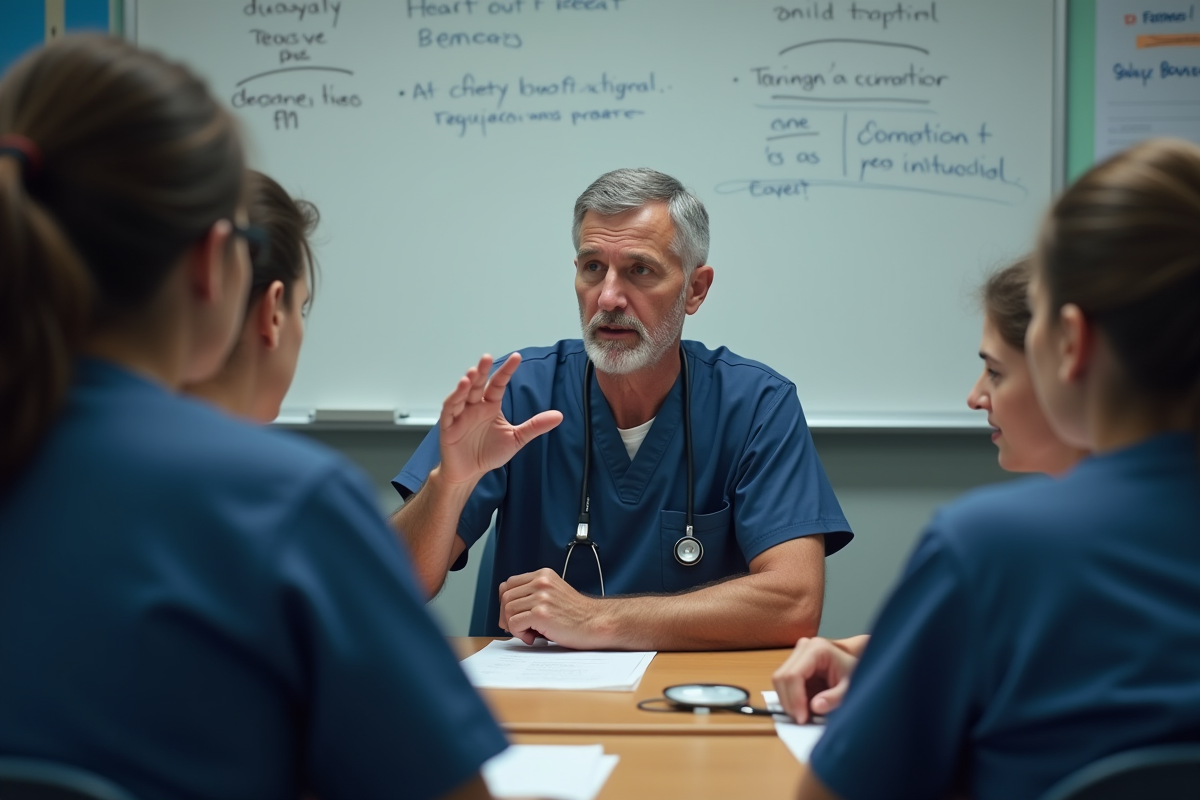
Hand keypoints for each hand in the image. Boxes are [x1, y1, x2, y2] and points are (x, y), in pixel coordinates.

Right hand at [438, 354, 562, 485]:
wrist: (470, 472)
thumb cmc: (489, 452)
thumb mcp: (516, 438)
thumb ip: (535, 426)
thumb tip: (559, 415)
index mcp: (491, 405)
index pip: (499, 383)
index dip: (507, 371)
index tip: (517, 357)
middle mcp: (475, 406)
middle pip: (478, 384)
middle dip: (483, 371)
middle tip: (488, 357)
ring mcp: (460, 414)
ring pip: (463, 394)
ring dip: (467, 383)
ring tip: (473, 373)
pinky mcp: (448, 426)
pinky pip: (449, 409)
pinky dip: (454, 399)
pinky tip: (461, 389)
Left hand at [498, 568, 605, 647]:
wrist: (597, 623)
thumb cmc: (577, 615)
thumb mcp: (554, 594)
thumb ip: (533, 594)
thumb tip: (505, 608)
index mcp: (543, 575)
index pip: (509, 584)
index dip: (505, 602)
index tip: (511, 615)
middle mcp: (541, 582)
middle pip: (505, 597)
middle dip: (506, 616)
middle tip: (518, 628)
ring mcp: (541, 597)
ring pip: (508, 610)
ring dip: (514, 626)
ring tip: (529, 632)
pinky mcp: (541, 613)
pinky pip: (514, 623)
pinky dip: (519, 634)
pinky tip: (532, 637)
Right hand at [772, 636, 859, 722]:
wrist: (855, 669)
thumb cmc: (854, 674)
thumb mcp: (850, 688)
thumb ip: (834, 698)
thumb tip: (815, 706)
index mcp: (816, 649)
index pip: (793, 675)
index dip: (794, 699)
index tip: (802, 718)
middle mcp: (803, 648)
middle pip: (781, 677)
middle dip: (789, 702)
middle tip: (801, 720)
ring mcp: (797, 656)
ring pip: (779, 682)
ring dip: (788, 701)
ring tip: (804, 714)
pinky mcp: (795, 665)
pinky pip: (784, 685)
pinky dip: (791, 699)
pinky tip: (804, 707)